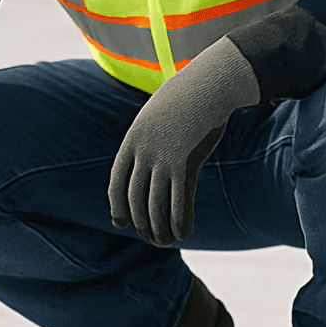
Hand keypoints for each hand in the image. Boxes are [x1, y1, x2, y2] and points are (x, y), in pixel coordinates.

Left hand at [107, 37, 259, 245]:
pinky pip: (180, 202)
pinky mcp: (186, 163)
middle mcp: (144, 152)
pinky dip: (180, 222)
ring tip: (166, 242)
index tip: (121, 224)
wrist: (209, 84)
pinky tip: (184, 233)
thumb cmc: (185, 98)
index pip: (116, 184)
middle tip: (150, 238)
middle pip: (136, 199)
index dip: (117, 207)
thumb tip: (145, 159)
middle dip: (141, 224)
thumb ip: (147, 137)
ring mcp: (164, 158)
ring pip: (157, 206)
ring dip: (160, 230)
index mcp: (132, 140)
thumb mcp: (156, 115)